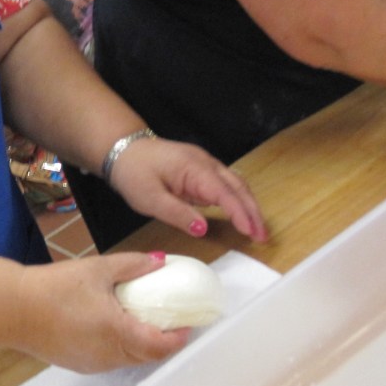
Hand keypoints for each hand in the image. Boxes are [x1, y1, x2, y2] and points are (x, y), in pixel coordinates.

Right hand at [15, 252, 193, 372]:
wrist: (12, 308)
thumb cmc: (55, 287)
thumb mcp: (97, 269)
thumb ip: (133, 266)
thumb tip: (161, 261)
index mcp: (118, 333)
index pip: (161, 346)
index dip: (179, 337)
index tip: (187, 322)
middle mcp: (109, 356)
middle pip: (148, 356)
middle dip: (163, 341)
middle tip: (169, 320)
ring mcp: (93, 364)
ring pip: (129, 360)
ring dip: (141, 345)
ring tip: (142, 321)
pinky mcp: (78, 364)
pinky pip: (110, 360)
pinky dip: (121, 347)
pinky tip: (113, 327)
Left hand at [108, 137, 267, 242]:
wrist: (123, 149)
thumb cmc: (133, 173)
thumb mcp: (149, 199)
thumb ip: (177, 213)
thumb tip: (203, 229)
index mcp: (194, 168)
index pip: (225, 193)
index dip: (240, 213)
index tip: (252, 232)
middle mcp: (205, 163)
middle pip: (238, 187)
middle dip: (252, 211)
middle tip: (262, 236)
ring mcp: (204, 164)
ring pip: (235, 184)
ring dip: (247, 206)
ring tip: (256, 230)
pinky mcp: (200, 170)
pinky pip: (224, 184)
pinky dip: (236, 200)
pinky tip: (240, 215)